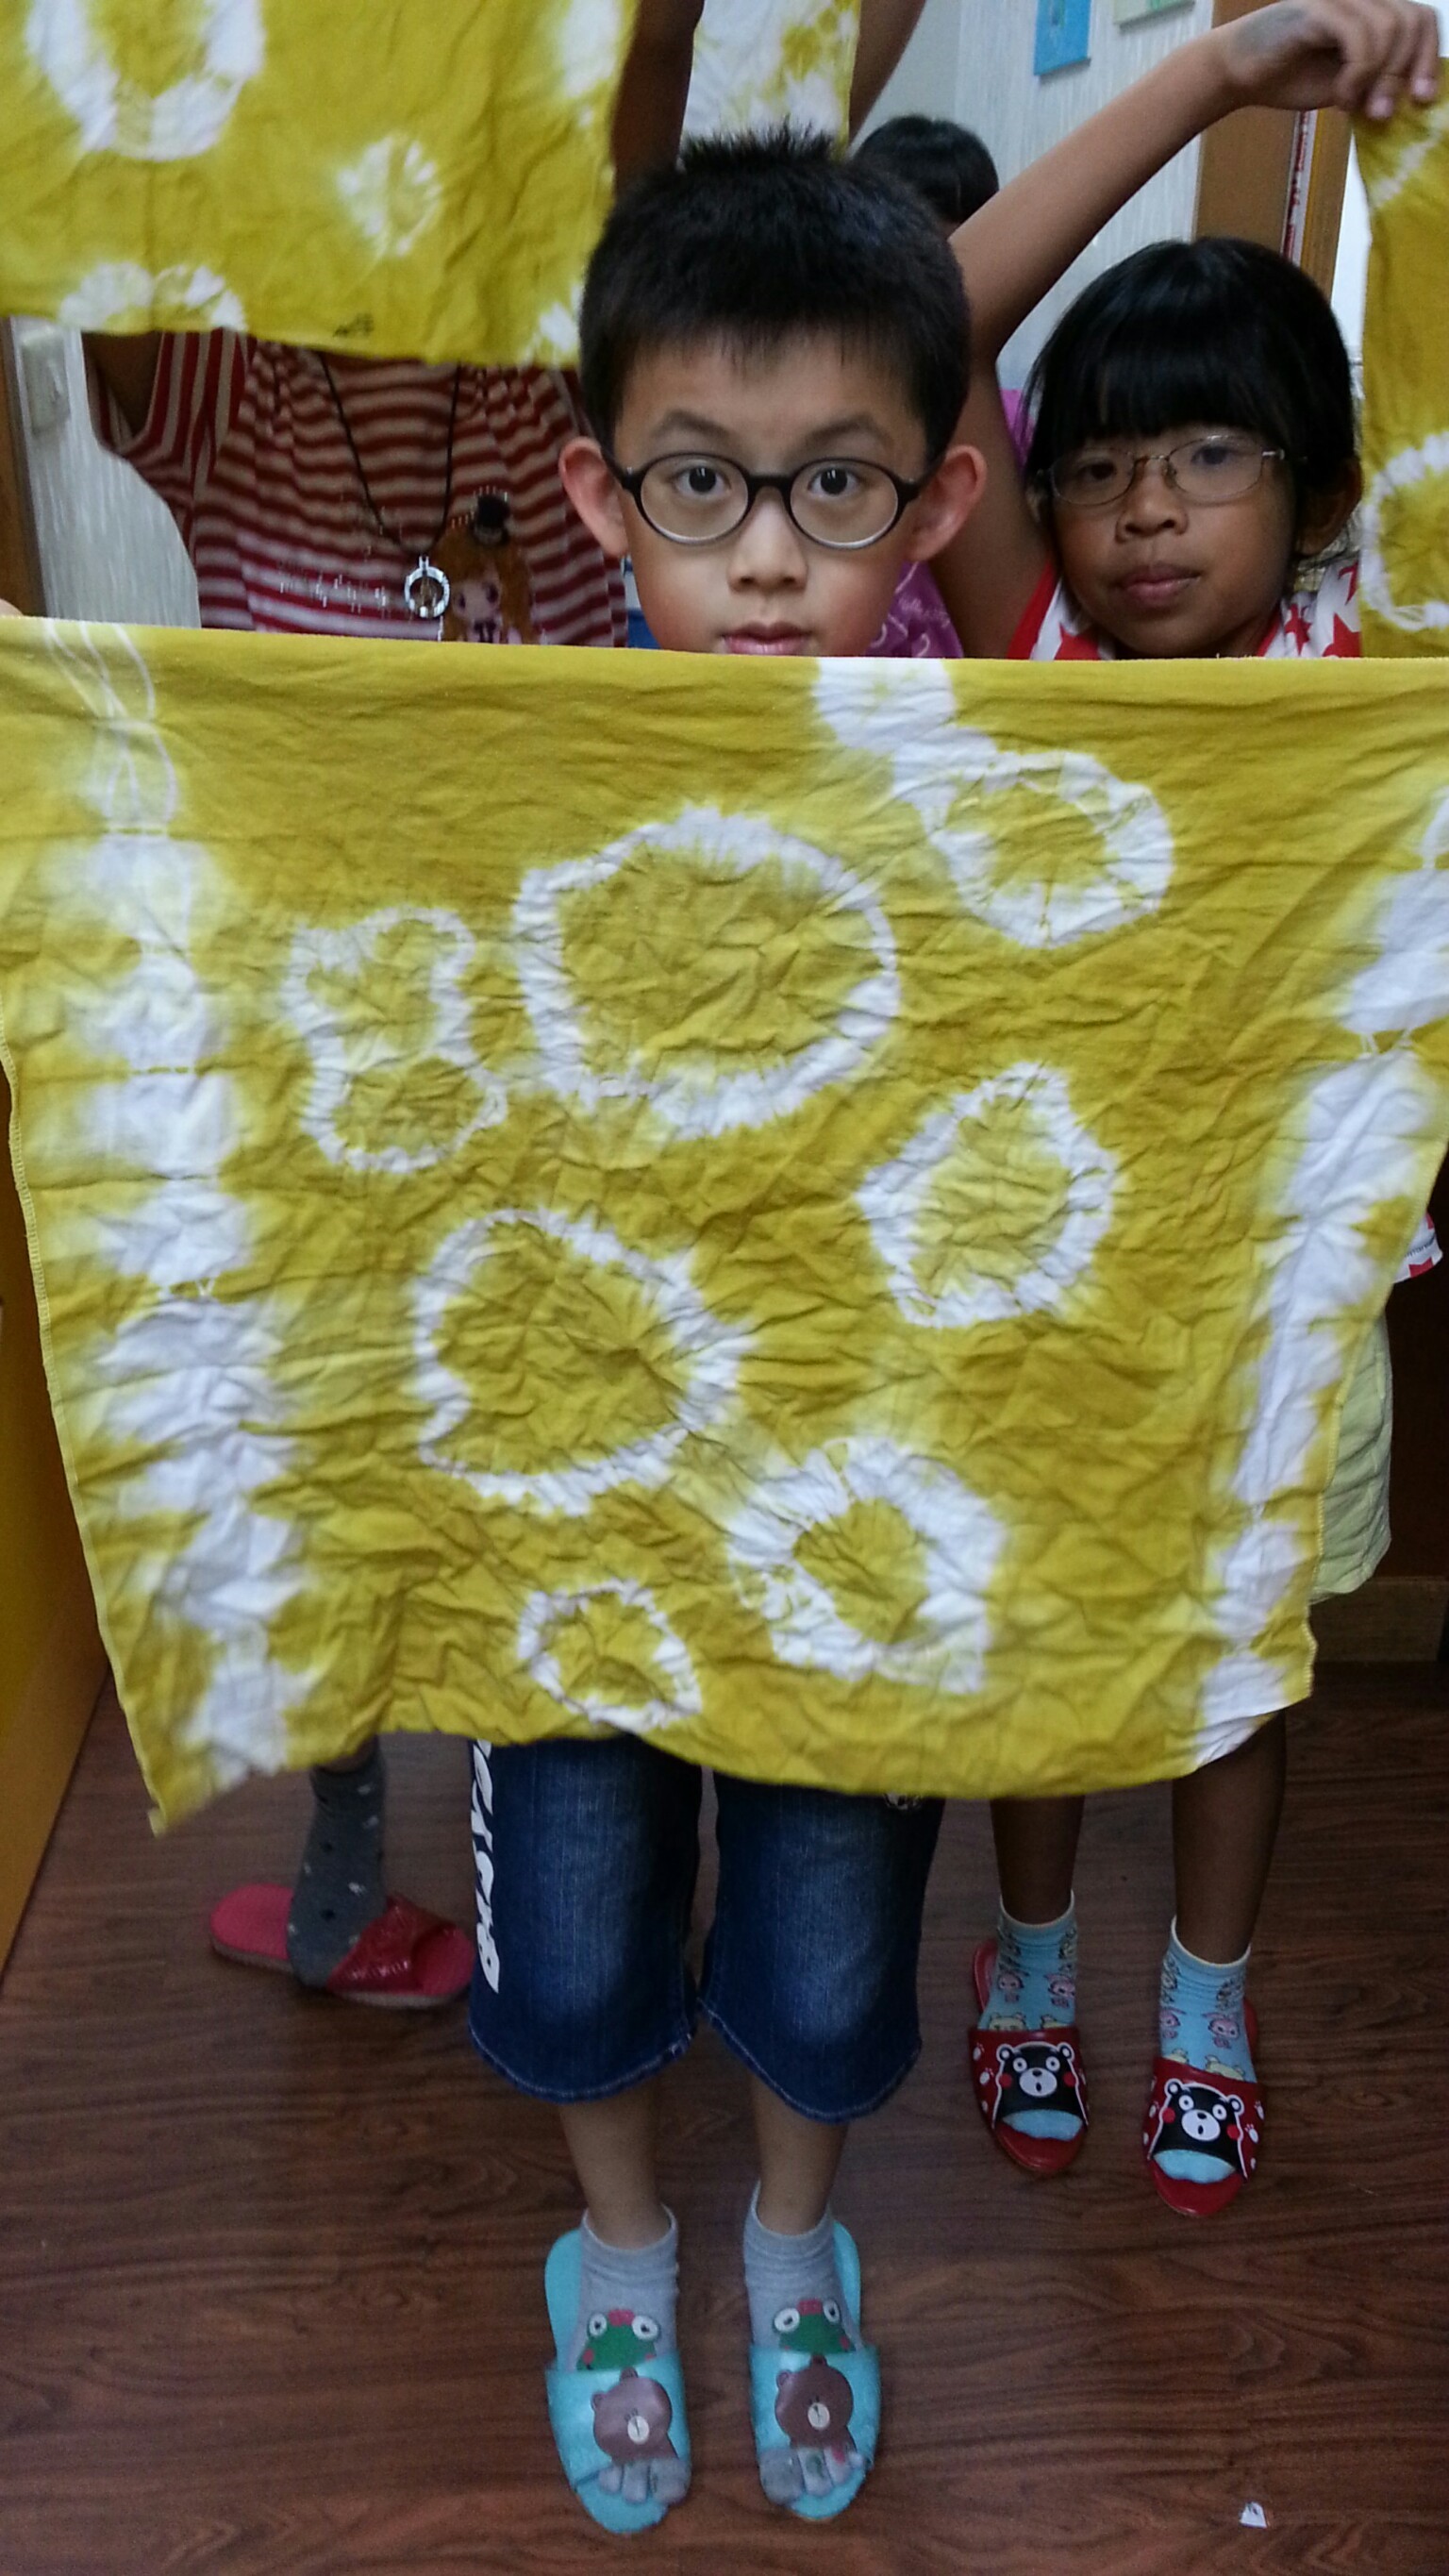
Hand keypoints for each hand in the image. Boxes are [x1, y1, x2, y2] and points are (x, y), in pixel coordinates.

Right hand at [1216, 0, 1439, 120]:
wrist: (1237, 72)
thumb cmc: (1287, 76)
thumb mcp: (1345, 85)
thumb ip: (1376, 83)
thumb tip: (1409, 100)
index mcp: (1371, 12)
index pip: (1422, 20)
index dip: (1429, 58)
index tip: (1423, 98)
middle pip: (1413, 21)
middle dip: (1407, 72)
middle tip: (1384, 113)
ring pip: (1390, 28)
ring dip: (1381, 78)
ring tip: (1359, 108)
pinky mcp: (1320, 9)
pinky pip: (1359, 37)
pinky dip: (1358, 74)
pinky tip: (1341, 97)